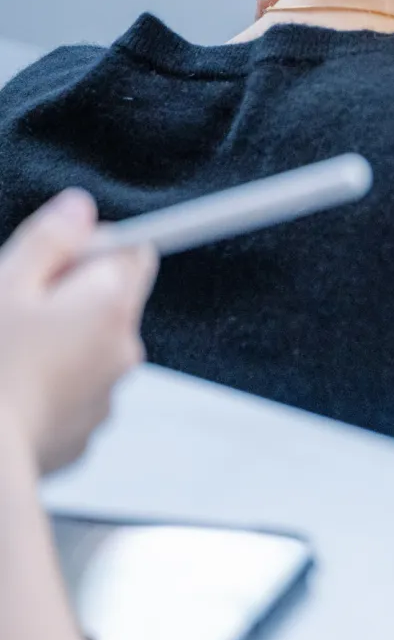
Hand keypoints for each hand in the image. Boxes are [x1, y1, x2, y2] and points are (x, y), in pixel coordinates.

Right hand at [0, 192, 156, 474]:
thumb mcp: (4, 286)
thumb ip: (50, 241)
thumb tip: (81, 207)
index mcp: (109, 306)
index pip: (134, 252)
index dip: (92, 248)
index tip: (53, 261)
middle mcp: (123, 349)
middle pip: (110, 302)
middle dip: (68, 299)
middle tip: (15, 312)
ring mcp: (107, 396)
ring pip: (89, 349)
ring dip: (58, 344)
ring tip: (7, 359)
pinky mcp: (84, 432)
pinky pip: (73, 392)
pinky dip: (48, 386)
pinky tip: (9, 394)